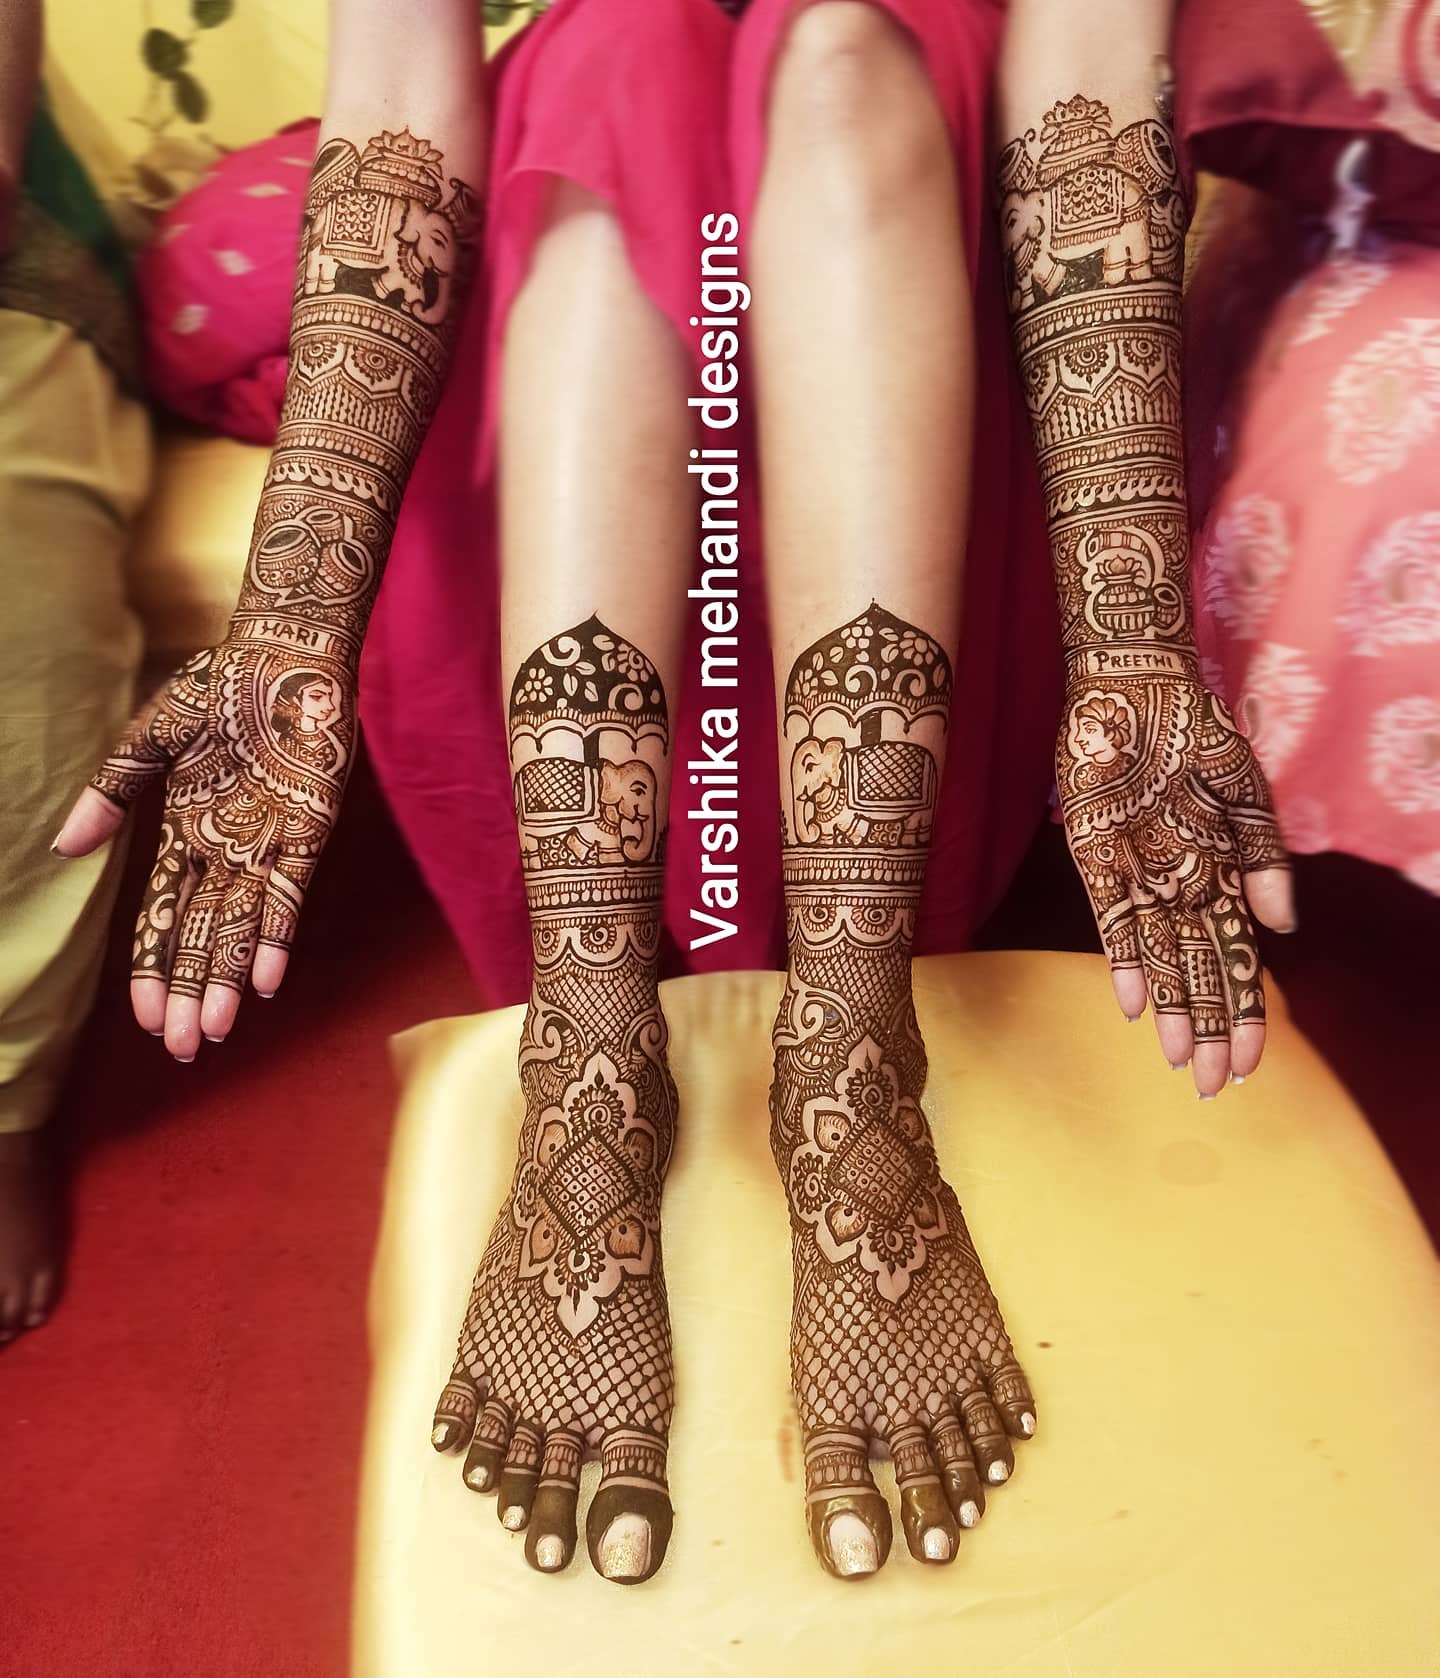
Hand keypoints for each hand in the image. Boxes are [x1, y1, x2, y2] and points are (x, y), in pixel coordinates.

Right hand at [54, 640, 353, 1059]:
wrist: (286, 654)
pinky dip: (276, 936)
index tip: (143, 1019)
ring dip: (225, 980)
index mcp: (185, 834)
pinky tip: (265, 980)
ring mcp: (266, 843)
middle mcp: (225, 851)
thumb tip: (63, 848)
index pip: (161, 917)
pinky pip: (288, 893)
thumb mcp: (152, 739)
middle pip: (200, 937)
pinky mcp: (308, 830)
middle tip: (182, 1051)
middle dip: (188, 994)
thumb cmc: (221, 688)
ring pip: (240, 929)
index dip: (151, 968)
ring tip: (213, 1032)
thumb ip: (112, 793)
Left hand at [1057, 673, 1292, 1095]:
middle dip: (1209, 1031)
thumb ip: (1266, 858)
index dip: (1245, 1012)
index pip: (1238, 960)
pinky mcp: (1095, 855)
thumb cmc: (1193, 732)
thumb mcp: (1245, 790)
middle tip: (1213, 1087)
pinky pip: (1112, 917)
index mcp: (1219, 874)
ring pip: (1160, 958)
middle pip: (1199, 972)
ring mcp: (1138, 872)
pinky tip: (1134, 1002)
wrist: (1136, 682)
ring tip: (1179, 1061)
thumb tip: (1283, 927)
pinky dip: (1125, 959)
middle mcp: (1178, 883)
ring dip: (1171, 1010)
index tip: (1252, 1063)